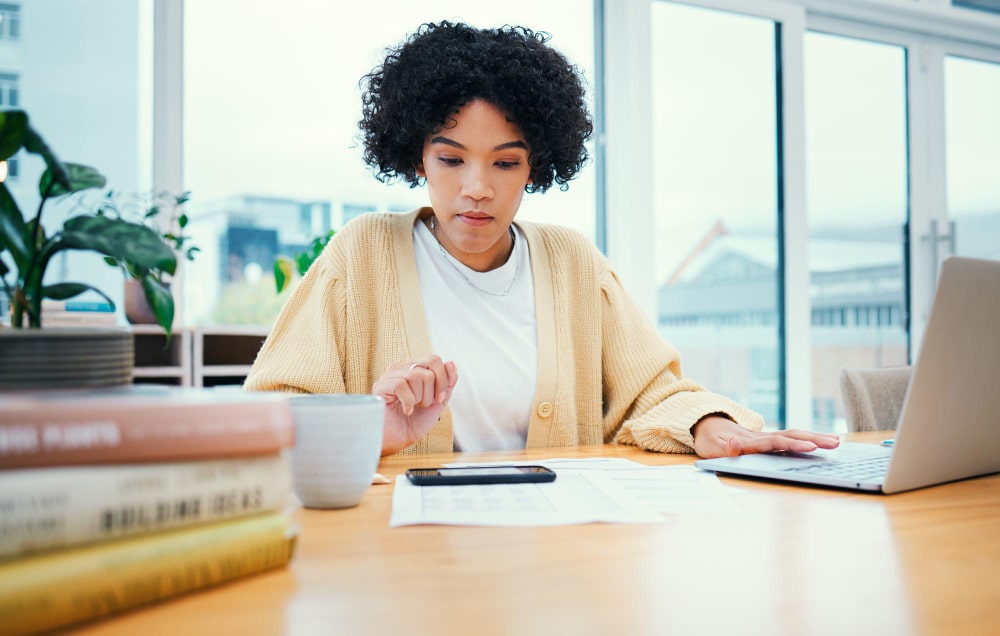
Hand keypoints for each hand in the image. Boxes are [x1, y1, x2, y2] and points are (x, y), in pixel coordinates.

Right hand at [373, 355, 457, 455]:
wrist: (398, 441)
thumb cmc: (414, 422)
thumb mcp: (438, 402)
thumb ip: (447, 383)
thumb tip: (451, 363)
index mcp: (415, 370)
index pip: (434, 360)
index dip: (442, 380)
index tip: (438, 399)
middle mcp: (402, 369)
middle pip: (428, 367)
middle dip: (431, 391)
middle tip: (423, 404)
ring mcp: (390, 376)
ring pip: (416, 376)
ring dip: (419, 398)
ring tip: (412, 408)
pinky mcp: (380, 386)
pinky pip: (401, 385)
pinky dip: (408, 402)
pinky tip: (406, 410)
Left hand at [691, 415, 840, 458]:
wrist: (706, 424)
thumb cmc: (709, 440)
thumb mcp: (710, 448)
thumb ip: (722, 449)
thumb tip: (733, 444)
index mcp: (750, 441)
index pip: (774, 443)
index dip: (792, 445)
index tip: (811, 448)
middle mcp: (762, 437)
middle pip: (790, 436)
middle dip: (813, 440)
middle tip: (835, 444)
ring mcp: (766, 437)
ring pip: (794, 435)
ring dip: (815, 438)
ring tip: (837, 442)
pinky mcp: (769, 439)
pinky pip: (792, 437)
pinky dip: (809, 438)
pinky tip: (825, 441)